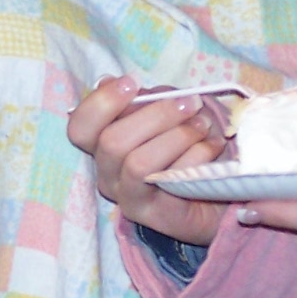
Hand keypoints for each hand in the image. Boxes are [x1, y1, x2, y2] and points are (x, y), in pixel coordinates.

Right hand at [67, 75, 230, 245]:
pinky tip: (213, 146)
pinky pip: (170, 181)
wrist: (216, 192)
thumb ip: (141, 100)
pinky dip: (197, 156)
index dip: (100, 103)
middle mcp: (108, 174)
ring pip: (138, 164)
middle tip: (190, 103)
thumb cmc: (184, 146)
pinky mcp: (156, 216)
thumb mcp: (163, 114)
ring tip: (203, 124)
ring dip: (177, 136)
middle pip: (112, 142)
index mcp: (102, 147)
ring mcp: (129, 198)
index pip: (80, 128)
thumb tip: (109, 81)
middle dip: (155, 115)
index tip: (132, 83)